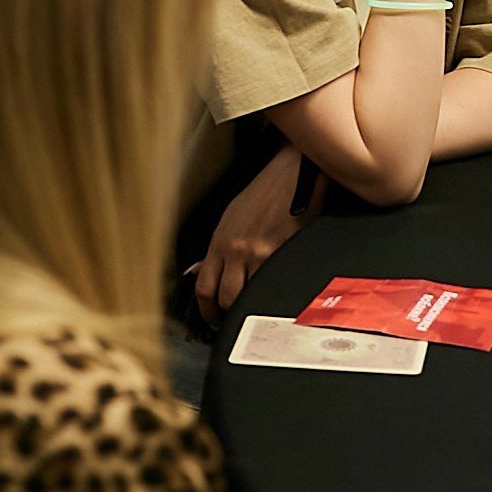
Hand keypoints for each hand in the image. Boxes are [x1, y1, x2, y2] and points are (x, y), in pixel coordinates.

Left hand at [193, 145, 325, 319]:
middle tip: (236, 317)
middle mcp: (239, 249)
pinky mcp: (288, 252)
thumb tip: (198, 270)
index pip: (204, 287)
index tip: (212, 318)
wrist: (293, 172)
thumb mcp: (231, 217)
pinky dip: (277, 289)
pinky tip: (279, 288)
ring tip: (259, 305)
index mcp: (221, 241)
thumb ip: (215, 249)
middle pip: (227, 298)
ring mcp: (264, 253)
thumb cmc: (265, 192)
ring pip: (253, 296)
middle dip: (231, 312)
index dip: (206, 311)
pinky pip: (278, 282)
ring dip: (255, 304)